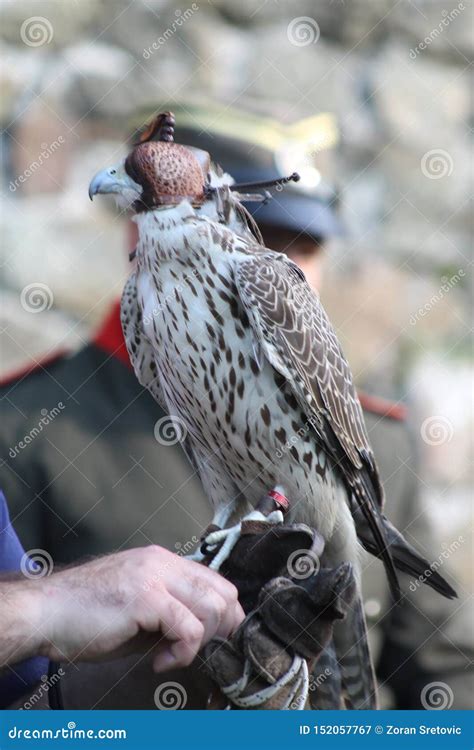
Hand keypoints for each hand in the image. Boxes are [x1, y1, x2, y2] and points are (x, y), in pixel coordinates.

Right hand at [2, 546, 243, 672]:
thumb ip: (171, 611)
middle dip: (219, 630)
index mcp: (162, 561)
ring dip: (201, 642)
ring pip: (213, 607)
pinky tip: (160, 663)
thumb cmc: (84, 616)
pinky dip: (183, 654)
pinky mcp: (145, 597)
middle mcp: (163, 562)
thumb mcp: (137, 609)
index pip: (216, 582)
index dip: (223, 616)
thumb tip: (204, 632)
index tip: (207, 642)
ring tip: (172, 655)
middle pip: (223, 592)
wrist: (44, 613)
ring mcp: (155, 576)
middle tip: (193, 651)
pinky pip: (189, 628)